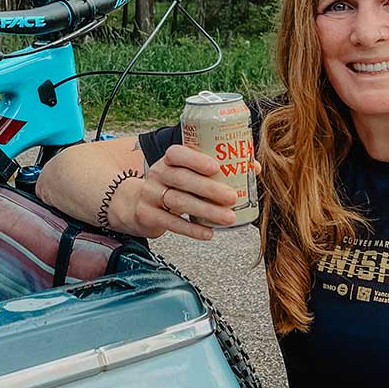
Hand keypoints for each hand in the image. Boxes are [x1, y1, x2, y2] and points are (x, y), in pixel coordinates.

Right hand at [121, 144, 257, 240]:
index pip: (177, 154)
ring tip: (228, 217)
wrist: (135, 205)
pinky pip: (171, 223)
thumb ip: (213, 169)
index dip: (196, 159)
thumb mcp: (184, 173)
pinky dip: (192, 229)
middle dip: (209, 188)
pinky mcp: (148, 216)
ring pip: (178, 202)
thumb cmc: (171, 186)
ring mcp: (150, 195)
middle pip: (182, 179)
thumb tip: (253, 167)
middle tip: (233, 197)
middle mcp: (157, 174)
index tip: (216, 167)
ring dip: (206, 210)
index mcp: (168, 160)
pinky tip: (209, 233)